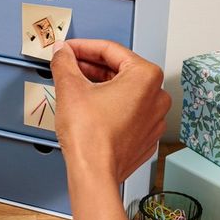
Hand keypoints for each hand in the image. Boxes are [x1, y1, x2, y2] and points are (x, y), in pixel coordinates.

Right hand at [51, 39, 170, 183]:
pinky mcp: (145, 137)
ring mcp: (153, 120)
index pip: (111, 51)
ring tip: (77, 87)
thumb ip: (65, 63)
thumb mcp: (70, 88)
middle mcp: (157, 97)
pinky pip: (127, 113)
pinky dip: (110, 107)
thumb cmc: (90, 136)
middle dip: (92, 66)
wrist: (94, 173)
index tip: (69, 49)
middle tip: (70, 65)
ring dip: (101, 86)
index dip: (83, 47)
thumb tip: (63, 53)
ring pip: (124, 92)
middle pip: (120, 71)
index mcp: (146, 77)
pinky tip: (90, 110)